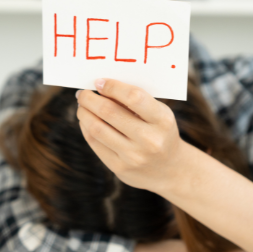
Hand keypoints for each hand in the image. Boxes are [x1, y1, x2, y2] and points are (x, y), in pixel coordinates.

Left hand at [76, 78, 196, 192]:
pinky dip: (86, 127)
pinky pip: (95, 143)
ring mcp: (134, 156)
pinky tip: (86, 120)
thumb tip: (102, 86)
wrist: (170, 170)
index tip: (99, 81)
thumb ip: (136, 101)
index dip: (112, 86)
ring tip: (82, 105)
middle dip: (90, 98)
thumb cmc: (160, 132)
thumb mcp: (159, 114)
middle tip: (82, 93)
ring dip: (84, 112)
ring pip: (97, 128)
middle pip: (109, 112)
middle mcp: (149, 140)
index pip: (134, 97)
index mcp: (162, 120)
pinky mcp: (120, 168)